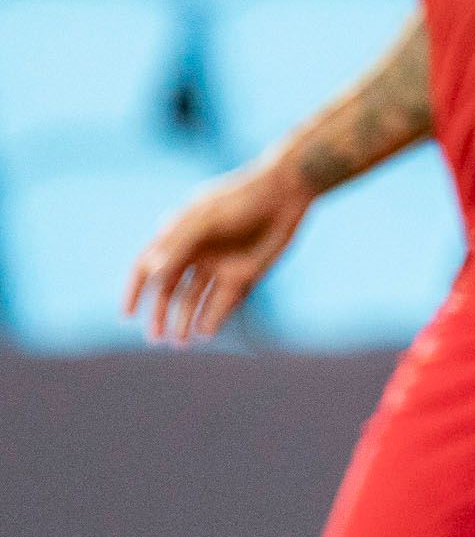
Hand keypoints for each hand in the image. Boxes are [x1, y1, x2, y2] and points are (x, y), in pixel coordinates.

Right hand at [123, 161, 313, 342]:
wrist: (285, 194)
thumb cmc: (239, 200)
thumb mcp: (205, 219)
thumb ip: (178, 245)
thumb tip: (152, 271)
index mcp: (177, 237)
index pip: (146, 268)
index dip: (135, 291)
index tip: (128, 315)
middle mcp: (195, 255)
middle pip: (170, 291)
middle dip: (161, 314)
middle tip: (156, 338)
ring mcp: (218, 266)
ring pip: (195, 300)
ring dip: (185, 321)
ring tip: (180, 342)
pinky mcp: (243, 274)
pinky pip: (223, 302)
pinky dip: (213, 318)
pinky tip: (205, 332)